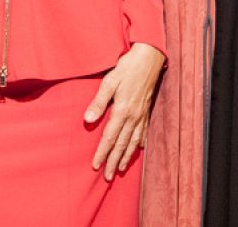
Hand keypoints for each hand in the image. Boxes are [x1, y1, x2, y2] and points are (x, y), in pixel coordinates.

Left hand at [84, 42, 164, 179]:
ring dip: (126, 157)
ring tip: (120, 169)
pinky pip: (143, 133)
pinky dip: (139, 144)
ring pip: (133, 142)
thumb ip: (99, 102)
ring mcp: (142, 115)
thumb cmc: (127, 68)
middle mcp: (133, 117)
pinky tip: (137, 149)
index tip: (96, 166)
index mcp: (122, 111)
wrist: (149, 59)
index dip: (102, 153)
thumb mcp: (109, 82)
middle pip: (122, 145)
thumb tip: (88, 120)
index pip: (110, 137)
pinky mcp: (147, 111)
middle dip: (114, 162)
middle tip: (108, 177)